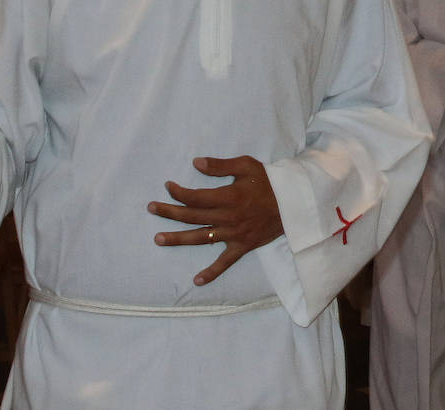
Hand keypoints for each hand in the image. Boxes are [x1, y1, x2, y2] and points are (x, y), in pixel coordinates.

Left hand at [149, 156, 283, 285]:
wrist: (292, 203)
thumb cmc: (268, 181)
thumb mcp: (245, 165)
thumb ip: (219, 165)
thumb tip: (195, 163)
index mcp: (228, 196)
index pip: (195, 197)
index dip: (178, 192)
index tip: (168, 186)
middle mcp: (228, 217)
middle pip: (192, 216)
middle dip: (169, 212)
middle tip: (152, 208)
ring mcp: (234, 234)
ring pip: (201, 238)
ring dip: (178, 239)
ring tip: (158, 239)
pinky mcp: (242, 246)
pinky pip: (224, 262)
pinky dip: (211, 272)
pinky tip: (196, 281)